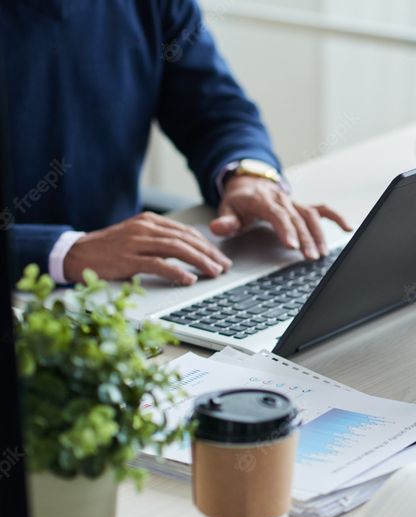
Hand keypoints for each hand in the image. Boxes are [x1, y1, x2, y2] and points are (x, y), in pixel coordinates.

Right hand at [64, 212, 231, 285]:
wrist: (75, 253)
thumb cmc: (109, 249)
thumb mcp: (137, 237)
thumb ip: (161, 240)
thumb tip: (191, 250)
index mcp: (150, 221)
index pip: (186, 232)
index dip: (207, 245)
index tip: (221, 257)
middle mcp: (145, 229)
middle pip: (186, 239)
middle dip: (209, 253)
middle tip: (224, 266)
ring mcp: (136, 243)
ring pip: (177, 249)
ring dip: (200, 261)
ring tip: (214, 272)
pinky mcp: (127, 259)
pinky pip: (158, 264)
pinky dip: (176, 271)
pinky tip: (189, 279)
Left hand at [210, 176, 350, 260]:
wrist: (250, 184)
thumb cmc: (240, 202)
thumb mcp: (227, 209)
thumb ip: (225, 220)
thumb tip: (219, 227)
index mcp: (263, 199)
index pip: (277, 214)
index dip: (286, 229)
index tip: (292, 245)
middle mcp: (282, 199)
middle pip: (297, 219)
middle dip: (305, 239)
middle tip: (309, 257)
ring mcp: (295, 202)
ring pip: (311, 216)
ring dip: (318, 235)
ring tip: (321, 253)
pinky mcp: (303, 206)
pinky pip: (323, 210)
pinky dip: (336, 218)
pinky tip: (347, 228)